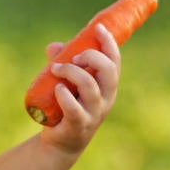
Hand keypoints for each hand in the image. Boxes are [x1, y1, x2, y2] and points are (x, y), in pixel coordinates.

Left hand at [38, 23, 120, 155]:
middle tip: (73, 57)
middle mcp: (105, 99)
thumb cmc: (66, 107)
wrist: (61, 141)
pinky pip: (75, 110)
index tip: (97, 28)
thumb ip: (62, 62)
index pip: (114, 61)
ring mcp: (93, 114)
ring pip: (90, 87)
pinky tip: (58, 89)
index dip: (109, 43)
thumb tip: (55, 47)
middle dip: (92, 57)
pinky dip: (65, 97)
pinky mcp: (78, 126)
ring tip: (55, 69)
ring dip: (71, 72)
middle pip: (109, 72)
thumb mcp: (66, 82)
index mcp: (106, 86)